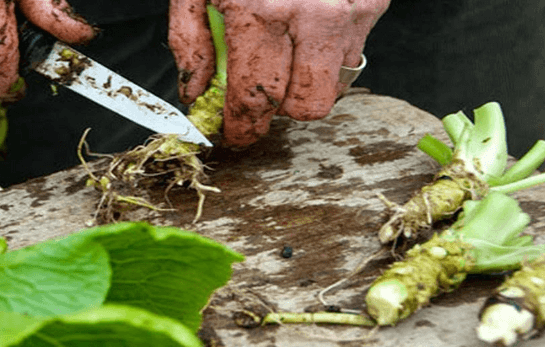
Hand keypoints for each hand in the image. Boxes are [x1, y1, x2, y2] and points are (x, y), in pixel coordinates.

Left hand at [169, 0, 389, 145]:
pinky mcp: (373, 0)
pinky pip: (353, 54)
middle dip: (278, 111)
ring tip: (282, 60)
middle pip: (306, 106)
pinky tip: (305, 34)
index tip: (236, 136)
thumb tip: (195, 93)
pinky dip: (328, 57)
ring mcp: (351, 9)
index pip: (255, 98)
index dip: (243, 128)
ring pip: (336, 87)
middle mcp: (314, 16)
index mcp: (262, 12)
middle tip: (258, 97)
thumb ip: (190, 41)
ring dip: (305, 86)